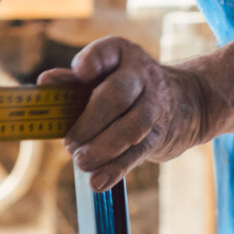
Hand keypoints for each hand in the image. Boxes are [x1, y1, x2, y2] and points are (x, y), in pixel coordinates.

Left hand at [37, 37, 210, 190]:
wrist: (187, 100)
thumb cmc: (130, 86)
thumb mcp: (107, 74)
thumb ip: (74, 80)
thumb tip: (46, 81)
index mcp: (122, 53)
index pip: (106, 51)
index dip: (91, 62)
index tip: (80, 74)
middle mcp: (142, 75)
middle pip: (116, 95)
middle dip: (90, 121)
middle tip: (69, 143)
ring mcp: (154, 105)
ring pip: (131, 127)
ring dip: (103, 148)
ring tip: (81, 162)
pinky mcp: (160, 135)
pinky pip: (138, 152)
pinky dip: (116, 169)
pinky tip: (98, 182)